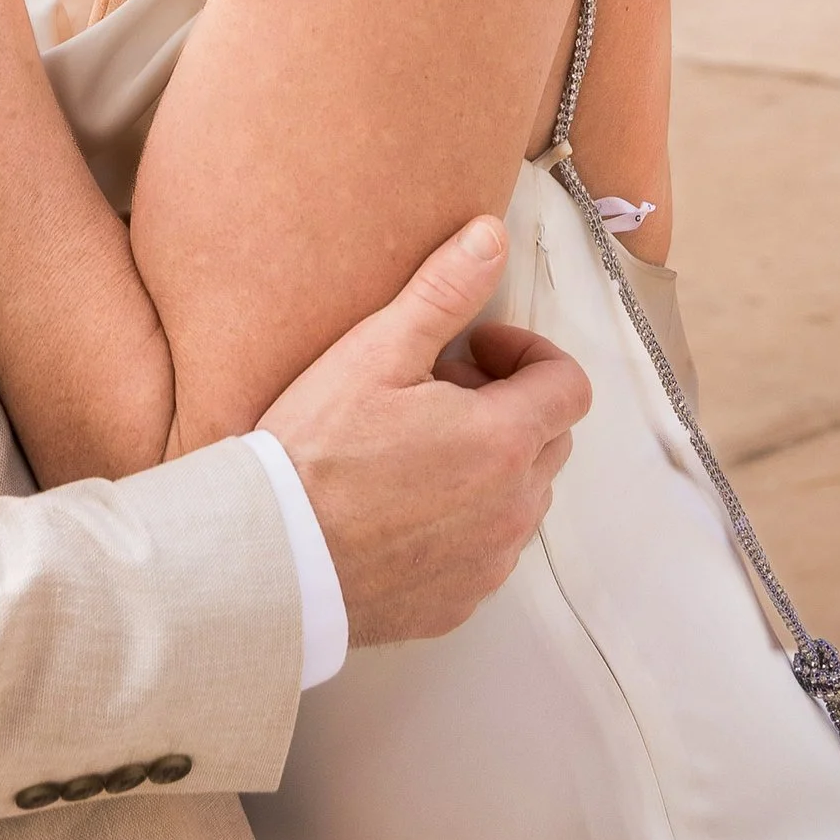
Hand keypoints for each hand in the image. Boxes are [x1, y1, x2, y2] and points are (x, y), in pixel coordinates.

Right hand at [256, 219, 590, 649]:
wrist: (271, 558)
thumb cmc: (319, 450)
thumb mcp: (376, 350)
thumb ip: (444, 290)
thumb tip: (491, 236)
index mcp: (504, 440)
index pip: (569, 385)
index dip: (526, 353)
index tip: (473, 349)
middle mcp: (513, 508)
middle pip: (550, 438)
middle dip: (507, 403)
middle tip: (436, 389)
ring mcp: (489, 562)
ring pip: (521, 495)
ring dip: (489, 461)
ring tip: (415, 444)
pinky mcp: (459, 602)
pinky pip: (487, 548)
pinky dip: (465, 518)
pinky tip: (401, 502)